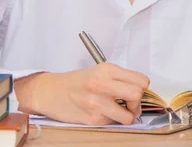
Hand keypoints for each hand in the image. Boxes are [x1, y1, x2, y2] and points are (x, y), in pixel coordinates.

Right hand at [14, 63, 149, 124]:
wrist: (50, 92)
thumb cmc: (76, 82)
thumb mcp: (98, 72)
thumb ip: (118, 79)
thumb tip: (140, 91)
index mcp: (106, 69)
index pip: (141, 80)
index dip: (141, 88)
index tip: (134, 91)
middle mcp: (101, 84)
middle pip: (138, 94)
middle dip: (137, 103)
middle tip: (129, 104)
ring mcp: (97, 102)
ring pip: (129, 115)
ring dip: (127, 116)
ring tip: (118, 112)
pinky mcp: (93, 118)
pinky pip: (114, 123)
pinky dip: (112, 120)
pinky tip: (102, 114)